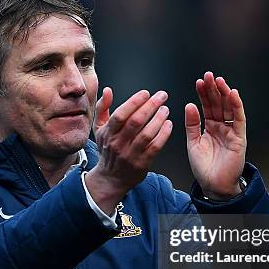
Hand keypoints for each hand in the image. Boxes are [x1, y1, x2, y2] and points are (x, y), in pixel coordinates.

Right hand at [86, 87, 172, 213]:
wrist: (110, 178)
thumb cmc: (107, 149)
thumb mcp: (99, 129)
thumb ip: (102, 108)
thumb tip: (107, 90)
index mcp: (108, 133)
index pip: (121, 114)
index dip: (134, 102)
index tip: (146, 93)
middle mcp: (118, 144)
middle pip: (136, 122)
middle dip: (151, 106)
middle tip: (162, 96)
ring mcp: (130, 155)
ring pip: (147, 134)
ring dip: (159, 119)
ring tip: (165, 109)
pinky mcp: (141, 163)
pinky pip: (155, 147)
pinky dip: (163, 134)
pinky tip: (169, 125)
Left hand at [185, 72, 246, 199]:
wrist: (213, 185)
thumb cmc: (203, 166)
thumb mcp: (193, 142)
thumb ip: (192, 124)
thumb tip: (189, 105)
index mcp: (210, 127)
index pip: (207, 106)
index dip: (203, 94)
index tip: (199, 81)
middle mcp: (221, 127)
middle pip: (218, 104)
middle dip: (213, 89)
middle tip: (208, 75)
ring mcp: (231, 131)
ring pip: (229, 108)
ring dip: (224, 93)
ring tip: (218, 80)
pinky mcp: (239, 138)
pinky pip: (239, 119)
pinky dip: (236, 106)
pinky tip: (232, 94)